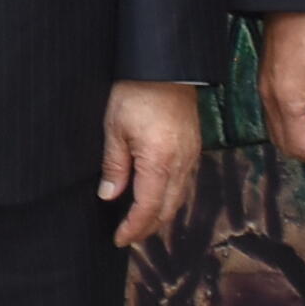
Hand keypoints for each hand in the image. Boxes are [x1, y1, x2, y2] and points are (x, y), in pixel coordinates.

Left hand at [100, 79, 200, 244]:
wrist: (166, 66)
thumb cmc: (136, 92)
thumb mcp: (114, 128)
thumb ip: (115, 166)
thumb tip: (110, 196)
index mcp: (159, 164)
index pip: (147, 209)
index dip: (133, 228)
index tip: (119, 239)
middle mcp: (181, 165)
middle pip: (167, 210)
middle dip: (148, 228)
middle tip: (129, 236)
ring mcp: (191, 156)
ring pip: (179, 198)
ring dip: (161, 214)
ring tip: (142, 222)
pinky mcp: (194, 147)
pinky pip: (185, 182)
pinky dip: (171, 197)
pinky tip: (158, 196)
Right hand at [259, 13, 304, 173]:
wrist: (292, 2)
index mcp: (287, 101)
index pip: (301, 146)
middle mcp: (270, 100)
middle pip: (285, 144)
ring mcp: (265, 90)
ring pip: (278, 131)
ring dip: (301, 142)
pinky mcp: (266, 80)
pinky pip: (275, 116)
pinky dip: (292, 127)